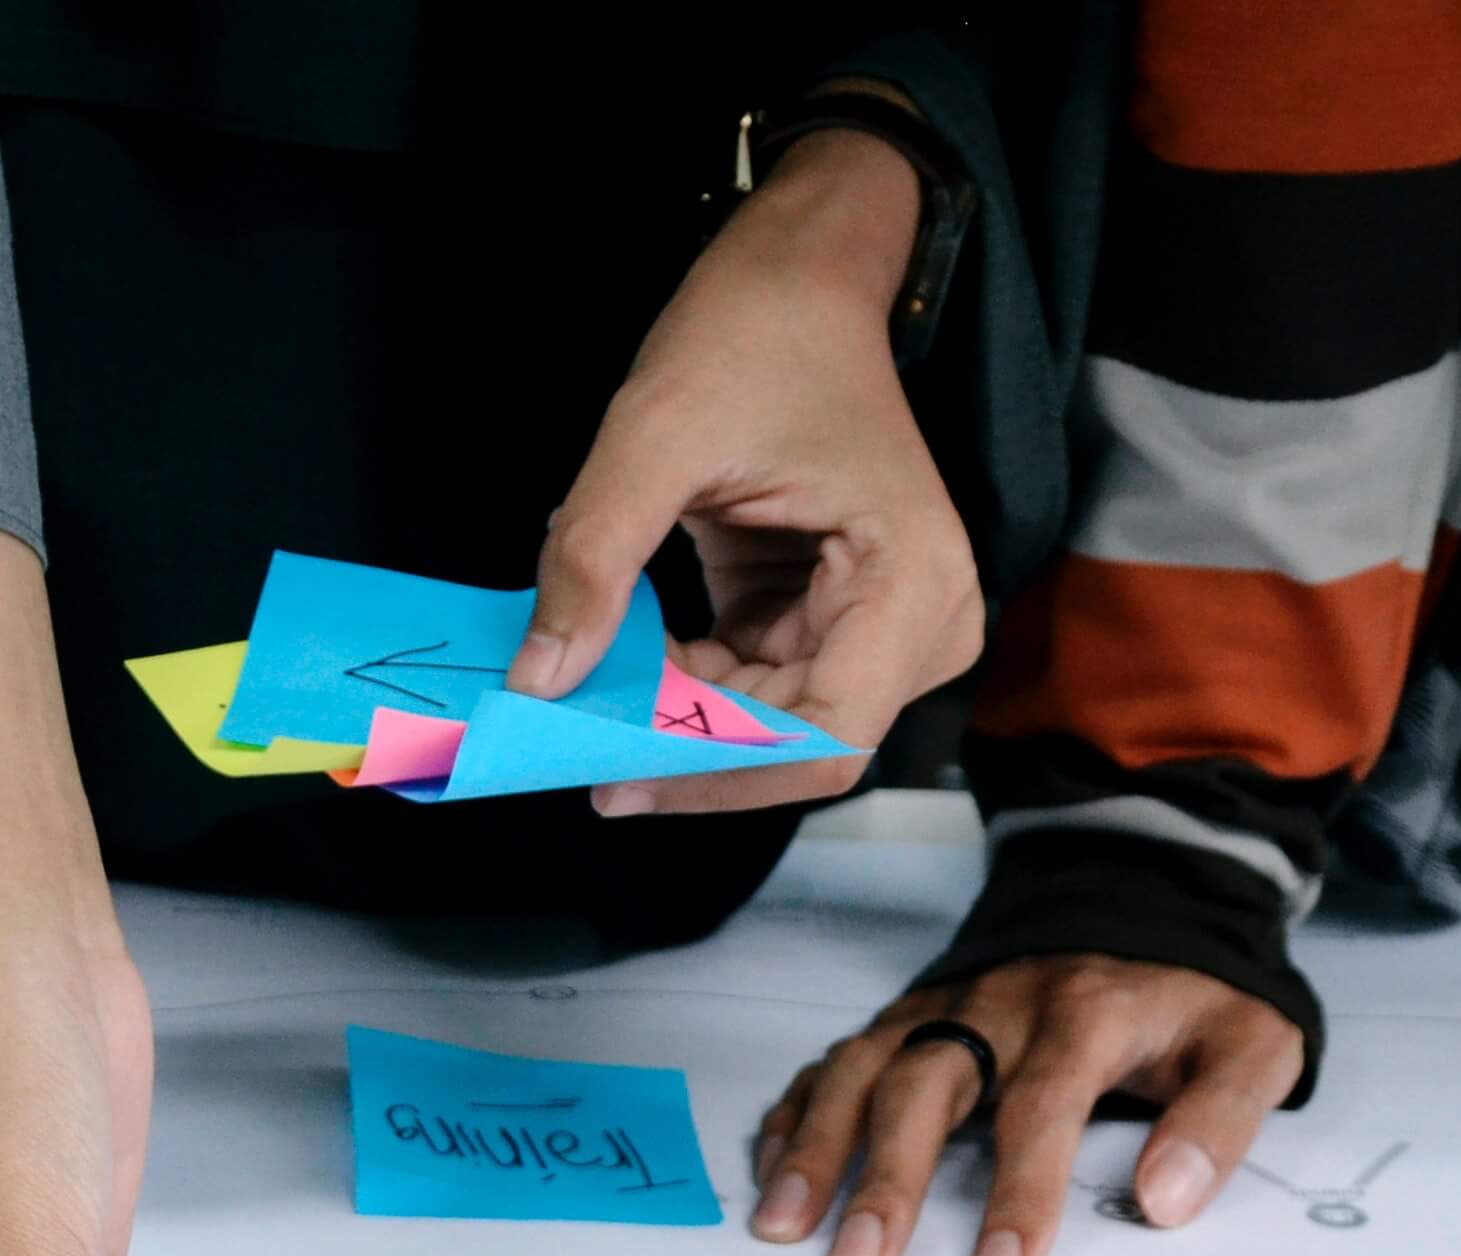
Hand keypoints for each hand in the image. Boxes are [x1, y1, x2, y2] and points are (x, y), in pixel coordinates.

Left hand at [506, 118, 978, 815]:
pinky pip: (758, 689)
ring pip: (771, 727)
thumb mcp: (654, 435)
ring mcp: (885, 628)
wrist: (803, 273)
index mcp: (910, 583)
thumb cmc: (756, 331)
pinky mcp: (835, 622)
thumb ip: (593, 561)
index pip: (822, 741)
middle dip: (686, 748)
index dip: (716, 776)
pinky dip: (687, 683)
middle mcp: (922, 622)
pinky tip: (627, 651)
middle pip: (797, 745)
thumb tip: (538, 679)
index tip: (613, 776)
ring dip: (679, 716)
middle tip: (571, 739)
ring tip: (589, 681)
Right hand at [753, 957, 1306, 1255]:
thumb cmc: (1197, 994)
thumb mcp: (1255, 1043)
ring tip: (783, 1225)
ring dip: (818, 1146)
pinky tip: (771, 1171)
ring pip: (865, 1065)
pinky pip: (841, 1056)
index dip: (1019, 1193)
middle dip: (886, 1177)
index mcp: (1088, 1012)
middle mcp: (1000, 1003)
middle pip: (926, 1083)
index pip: (1044, 1104)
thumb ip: (1220, 1120)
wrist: (1152, 893)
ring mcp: (945, 1004)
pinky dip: (799, 1111)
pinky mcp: (912, 1012)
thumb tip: (1165, 1202)